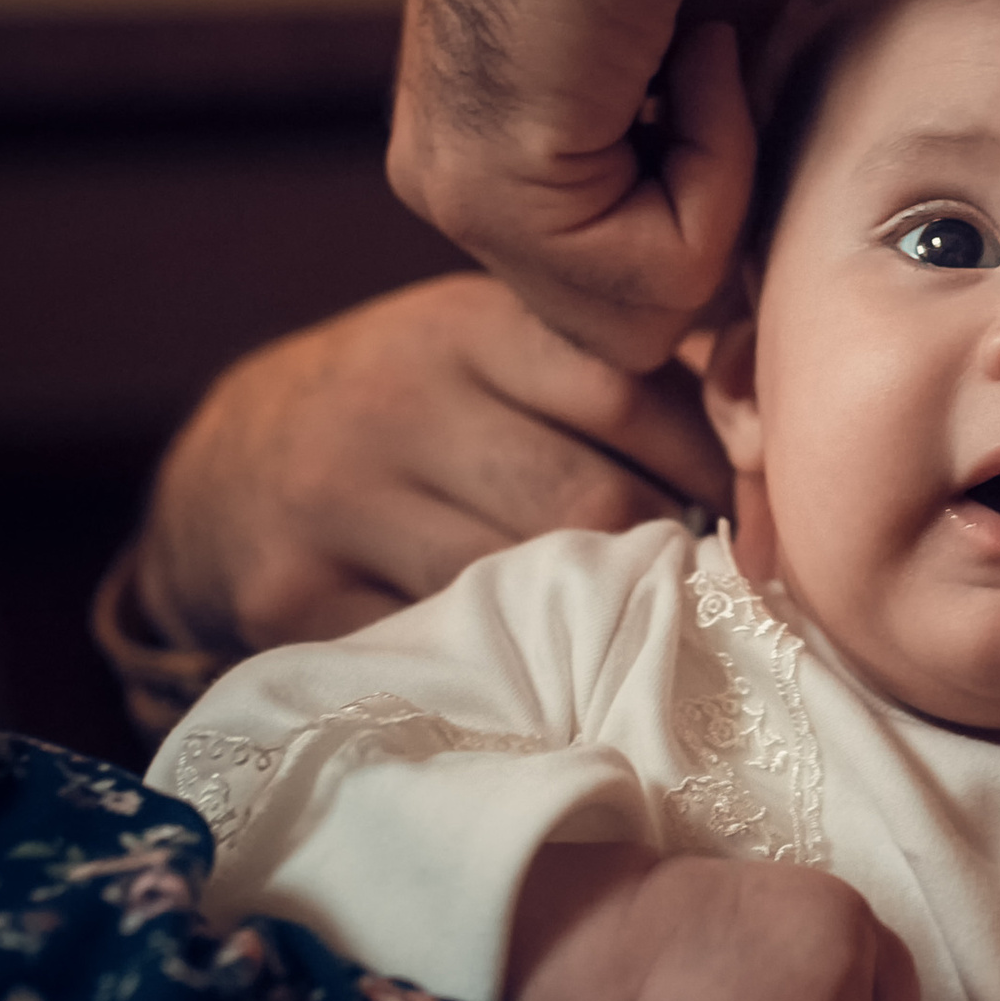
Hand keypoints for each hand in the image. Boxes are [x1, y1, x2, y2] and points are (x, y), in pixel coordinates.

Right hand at [134, 274, 732, 655]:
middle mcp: (396, 401)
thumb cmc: (416, 412)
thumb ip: (608, 375)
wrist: (229, 475)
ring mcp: (337, 501)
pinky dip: (509, 670)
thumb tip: (770, 437)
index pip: (627, 394)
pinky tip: (545, 672)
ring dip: (598, 622)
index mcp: (464, 327)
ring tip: (640, 634)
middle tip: (712, 591)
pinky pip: (440, 647)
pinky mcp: (296, 595)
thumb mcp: (493, 351)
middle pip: (586, 500)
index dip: (712, 464)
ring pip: (521, 584)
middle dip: (662, 553)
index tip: (761, 517)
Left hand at [389, 0, 791, 370]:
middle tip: (707, 65)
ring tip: (690, 44)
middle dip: (711, 214)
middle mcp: (452, 184)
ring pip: (648, 311)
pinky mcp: (491, 193)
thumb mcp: (712, 52)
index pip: (628, 284)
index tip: (718, 76)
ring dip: (716, 181)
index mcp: (494, 151)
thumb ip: (705, 157)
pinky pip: (659, 272)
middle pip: (631, 319)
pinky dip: (714, 168)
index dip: (711, 211)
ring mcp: (457, 195)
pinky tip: (681, 48)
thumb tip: (745, 271)